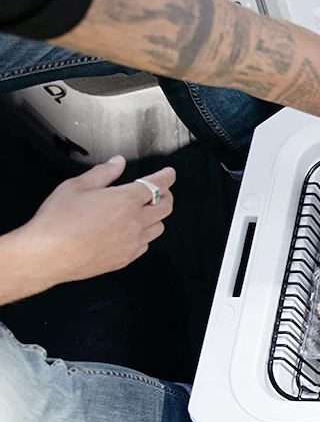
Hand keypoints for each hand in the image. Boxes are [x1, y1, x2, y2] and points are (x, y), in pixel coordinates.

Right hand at [17, 156, 175, 286]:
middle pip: (165, 207)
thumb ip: (103, 173)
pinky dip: (145, 235)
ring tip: (147, 211)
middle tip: (161, 191)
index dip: (166, 177)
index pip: (157, 185)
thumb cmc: (58, 222)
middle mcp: (135, 222)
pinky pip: (145, 245)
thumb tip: (117, 163)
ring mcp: (132, 242)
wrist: (48, 255)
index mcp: (126, 201)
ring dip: (157, 217)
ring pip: (159, 227)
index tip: (169, 174)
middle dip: (167, 195)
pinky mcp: (126, 258)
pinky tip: (134, 232)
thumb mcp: (77, 186)